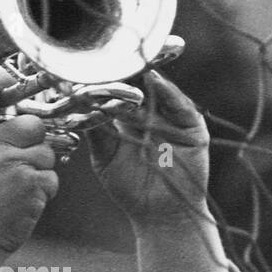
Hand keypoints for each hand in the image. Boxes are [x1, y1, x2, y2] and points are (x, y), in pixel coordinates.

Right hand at [0, 67, 58, 258]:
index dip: (1, 78)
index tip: (10, 79)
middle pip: (32, 121)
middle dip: (32, 138)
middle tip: (18, 158)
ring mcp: (13, 163)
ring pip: (45, 151)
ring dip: (37, 168)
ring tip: (13, 188)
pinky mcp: (33, 185)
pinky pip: (51, 176)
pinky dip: (42, 190)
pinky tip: (20, 202)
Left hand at [87, 71, 209, 226]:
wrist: (159, 216)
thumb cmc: (130, 190)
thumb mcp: (105, 157)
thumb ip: (96, 130)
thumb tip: (79, 103)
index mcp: (131, 119)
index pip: (119, 91)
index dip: (106, 79)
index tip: (88, 66)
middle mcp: (153, 114)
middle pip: (140, 84)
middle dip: (125, 71)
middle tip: (107, 55)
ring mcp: (174, 119)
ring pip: (159, 89)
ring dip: (144, 76)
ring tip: (128, 62)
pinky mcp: (193, 127)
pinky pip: (180, 104)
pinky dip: (167, 91)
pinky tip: (154, 80)